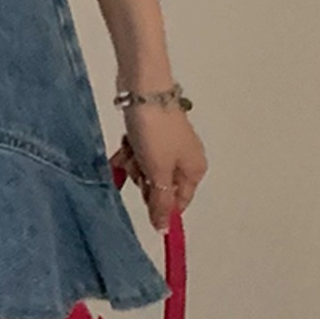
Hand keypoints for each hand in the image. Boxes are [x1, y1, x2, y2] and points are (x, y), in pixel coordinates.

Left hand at [109, 105, 206, 233]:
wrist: (143, 89)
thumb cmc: (155, 131)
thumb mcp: (158, 172)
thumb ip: (160, 203)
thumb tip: (163, 229)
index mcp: (194, 170)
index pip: (178, 202)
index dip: (159, 205)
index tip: (143, 202)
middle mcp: (185, 158)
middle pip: (159, 185)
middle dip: (143, 178)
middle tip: (138, 164)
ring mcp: (167, 143)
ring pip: (146, 167)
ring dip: (134, 162)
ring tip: (130, 148)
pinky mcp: (151, 131)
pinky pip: (139, 150)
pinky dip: (130, 149)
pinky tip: (125, 143)